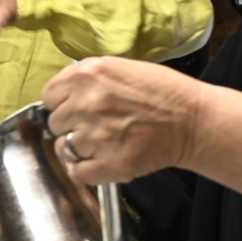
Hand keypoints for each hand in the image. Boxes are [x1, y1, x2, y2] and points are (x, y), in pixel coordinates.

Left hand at [42, 56, 204, 185]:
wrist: (193, 120)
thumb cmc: (162, 91)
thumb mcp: (120, 67)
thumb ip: (87, 78)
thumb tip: (62, 92)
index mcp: (87, 75)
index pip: (49, 96)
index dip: (61, 103)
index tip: (74, 107)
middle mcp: (86, 103)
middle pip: (55, 123)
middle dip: (72, 125)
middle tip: (96, 125)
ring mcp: (96, 135)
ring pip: (65, 148)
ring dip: (80, 148)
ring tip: (102, 143)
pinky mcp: (110, 164)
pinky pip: (78, 172)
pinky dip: (85, 171)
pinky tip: (99, 163)